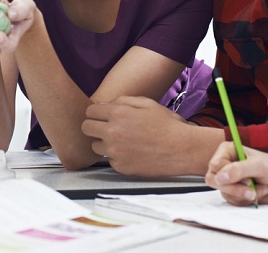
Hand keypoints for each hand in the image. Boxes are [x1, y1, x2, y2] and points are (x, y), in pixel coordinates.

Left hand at [82, 96, 200, 176]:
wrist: (182, 149)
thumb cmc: (166, 124)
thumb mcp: (147, 103)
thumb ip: (122, 101)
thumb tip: (105, 104)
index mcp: (118, 113)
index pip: (90, 111)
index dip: (96, 113)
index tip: (102, 116)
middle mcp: (113, 132)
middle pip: (86, 128)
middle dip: (94, 126)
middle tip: (106, 128)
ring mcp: (115, 151)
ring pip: (95, 146)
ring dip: (104, 143)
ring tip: (122, 141)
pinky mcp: (120, 166)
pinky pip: (110, 160)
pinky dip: (117, 156)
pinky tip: (131, 153)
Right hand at [205, 142, 267, 205]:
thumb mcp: (259, 166)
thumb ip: (238, 170)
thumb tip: (219, 177)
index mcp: (229, 151)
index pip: (214, 164)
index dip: (226, 173)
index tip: (245, 178)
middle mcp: (227, 164)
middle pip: (214, 180)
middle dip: (234, 188)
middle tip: (251, 189)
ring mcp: (232, 180)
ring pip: (225, 192)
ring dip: (244, 194)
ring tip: (261, 189)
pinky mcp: (237, 193)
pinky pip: (234, 201)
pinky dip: (248, 199)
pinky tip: (261, 192)